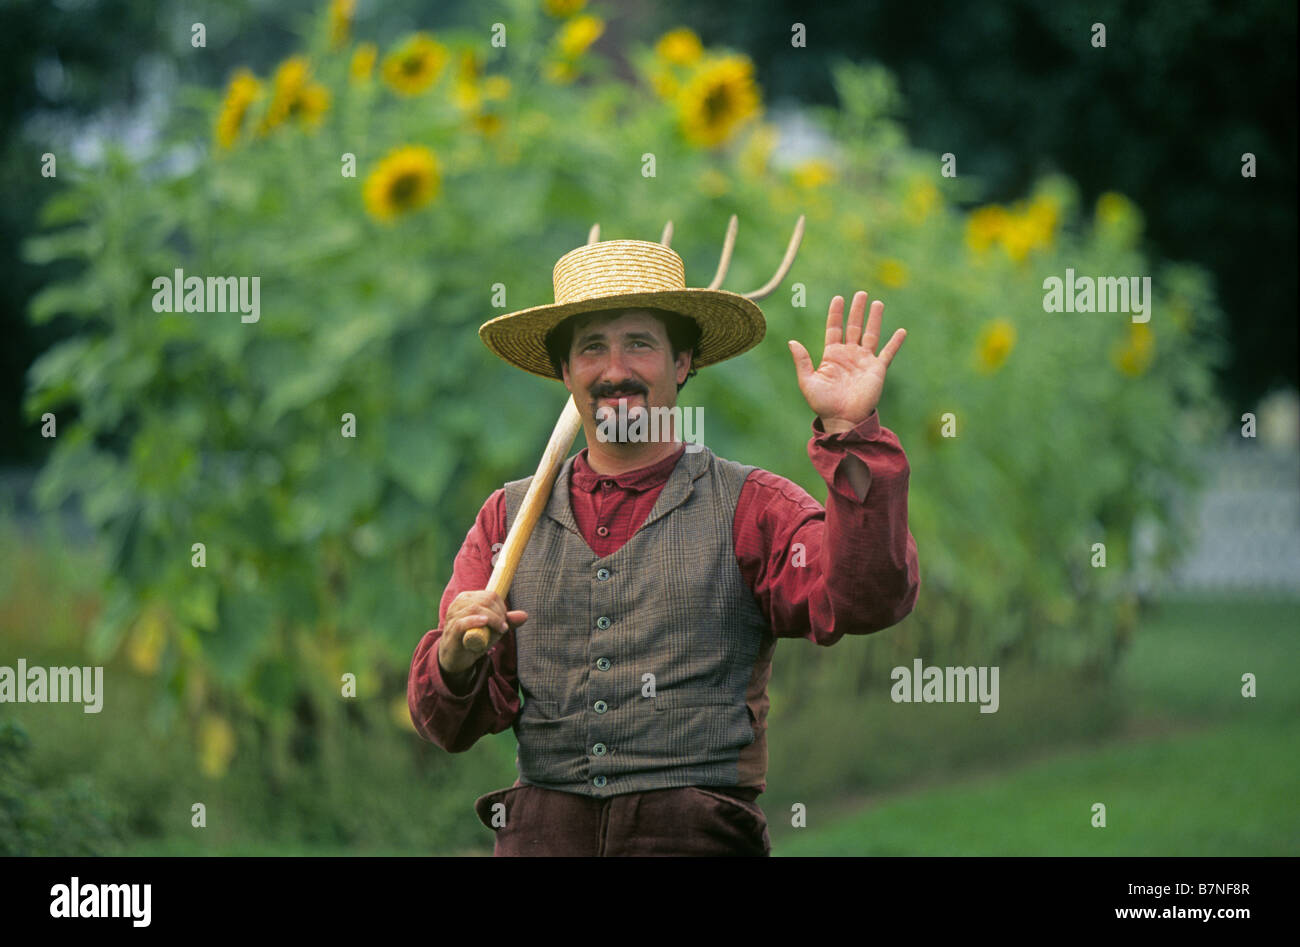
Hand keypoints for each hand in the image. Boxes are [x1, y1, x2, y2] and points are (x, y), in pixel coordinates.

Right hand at [437, 590, 527, 675]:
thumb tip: (525, 615)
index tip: (504, 620)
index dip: (502, 607)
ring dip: (493, 619)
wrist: (455, 659)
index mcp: (468, 598)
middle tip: (502, 628)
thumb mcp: (492, 629)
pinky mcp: (451, 631)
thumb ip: (506, 621)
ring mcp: (453, 617)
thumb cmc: (474, 640)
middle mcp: (459, 604)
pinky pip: (462, 622)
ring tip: (499, 630)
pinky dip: (475, 621)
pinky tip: (485, 622)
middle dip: (499, 613)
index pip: (491, 595)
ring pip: (476, 608)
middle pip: (485, 600)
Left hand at [788, 292, 905, 431]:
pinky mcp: (877, 370)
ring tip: (877, 303)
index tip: (838, 298)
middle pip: (853, 327)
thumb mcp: (807, 381)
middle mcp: (849, 355)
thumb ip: (802, 361)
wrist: (841, 420)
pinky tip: (901, 331)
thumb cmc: (823, 404)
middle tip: (861, 294)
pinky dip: (895, 343)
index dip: (836, 314)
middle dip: (857, 310)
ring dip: (874, 319)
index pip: (834, 329)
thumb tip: (792, 342)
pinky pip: (887, 353)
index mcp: (832, 355)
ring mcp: (864, 361)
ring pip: (870, 334)